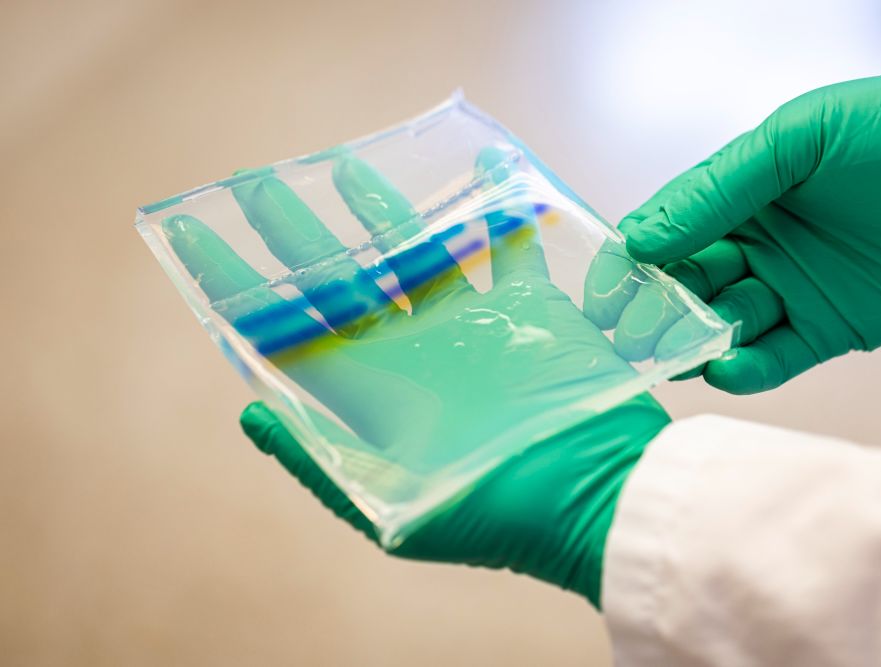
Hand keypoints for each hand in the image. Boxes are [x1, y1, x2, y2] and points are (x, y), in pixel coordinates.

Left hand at [164, 149, 669, 606]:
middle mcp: (417, 356)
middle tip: (262, 189)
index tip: (201, 246)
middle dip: (301, 237)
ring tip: (348, 168)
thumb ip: (321, 462)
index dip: (247, 292)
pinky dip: (498, 212)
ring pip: (417, 256)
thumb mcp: (394, 508)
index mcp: (377, 396)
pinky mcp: (531, 308)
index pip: (295, 334)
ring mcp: (473, 328)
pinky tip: (483, 171)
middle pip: (345, 285)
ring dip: (385, 213)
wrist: (600, 499)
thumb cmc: (497, 515)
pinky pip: (509, 247)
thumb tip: (250, 413)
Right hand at [617, 68, 880, 392]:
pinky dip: (745, 368)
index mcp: (735, 196)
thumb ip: (716, 190)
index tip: (604, 294)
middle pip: (684, 288)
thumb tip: (639, 239)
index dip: (630, 264)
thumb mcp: (795, 141)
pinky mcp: (825, 330)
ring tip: (677, 355)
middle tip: (630, 337)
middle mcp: (753, 245)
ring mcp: (787, 290)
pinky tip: (726, 367)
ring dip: (693, 344)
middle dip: (653, 313)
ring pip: (720, 327)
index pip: (663, 234)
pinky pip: (772, 358)